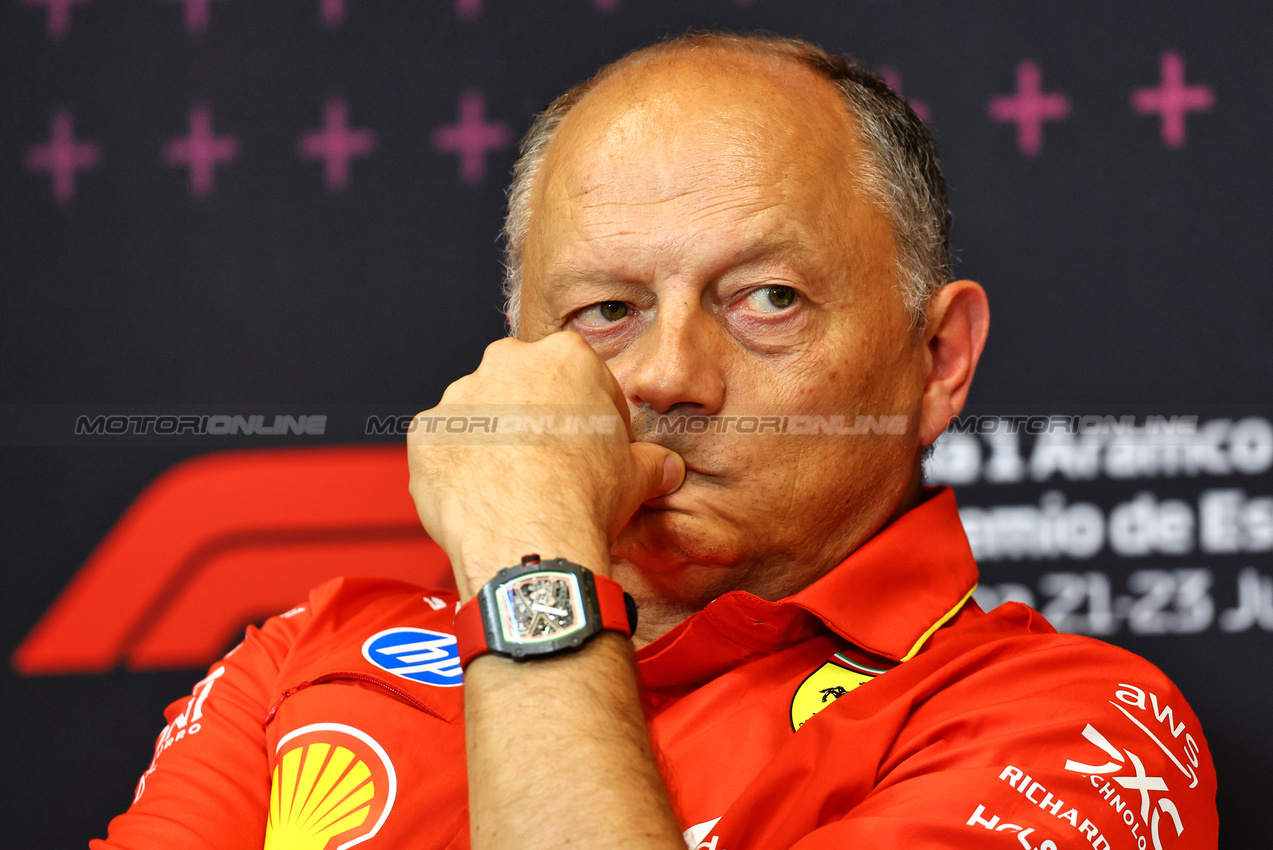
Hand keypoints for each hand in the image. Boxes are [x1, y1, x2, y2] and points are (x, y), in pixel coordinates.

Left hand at [407, 332, 684, 596]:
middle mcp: (507, 363)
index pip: (580, 376)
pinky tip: (479, 498)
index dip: (588, 414)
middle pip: (523, 385)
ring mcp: (460, 396)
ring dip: (492, 440)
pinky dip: (458, 467)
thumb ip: (651, 462)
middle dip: (533, 416)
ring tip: (511, 487)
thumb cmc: (584, 498)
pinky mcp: (426, 432)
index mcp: (564, 357)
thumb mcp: (637, 475)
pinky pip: (444, 447)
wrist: (529, 539)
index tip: (592, 445)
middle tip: (549, 464)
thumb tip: (666, 468)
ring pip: (479, 413)